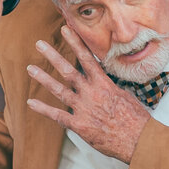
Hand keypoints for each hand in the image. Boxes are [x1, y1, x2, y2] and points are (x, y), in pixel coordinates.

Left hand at [27, 27, 150, 162]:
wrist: (138, 140)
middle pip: (68, 71)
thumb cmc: (135, 119)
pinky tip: (31, 102)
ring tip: (30, 68)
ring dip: (43, 78)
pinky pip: (57, 115)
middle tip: (39, 44)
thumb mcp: (125, 96)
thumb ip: (111, 88)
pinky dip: (43, 109)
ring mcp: (83, 109)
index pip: (87, 58)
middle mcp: (91, 93)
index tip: (65, 29)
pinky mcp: (79, 125)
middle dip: (52, 56)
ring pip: (59, 90)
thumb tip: (105, 83)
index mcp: (104, 84)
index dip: (75, 43)